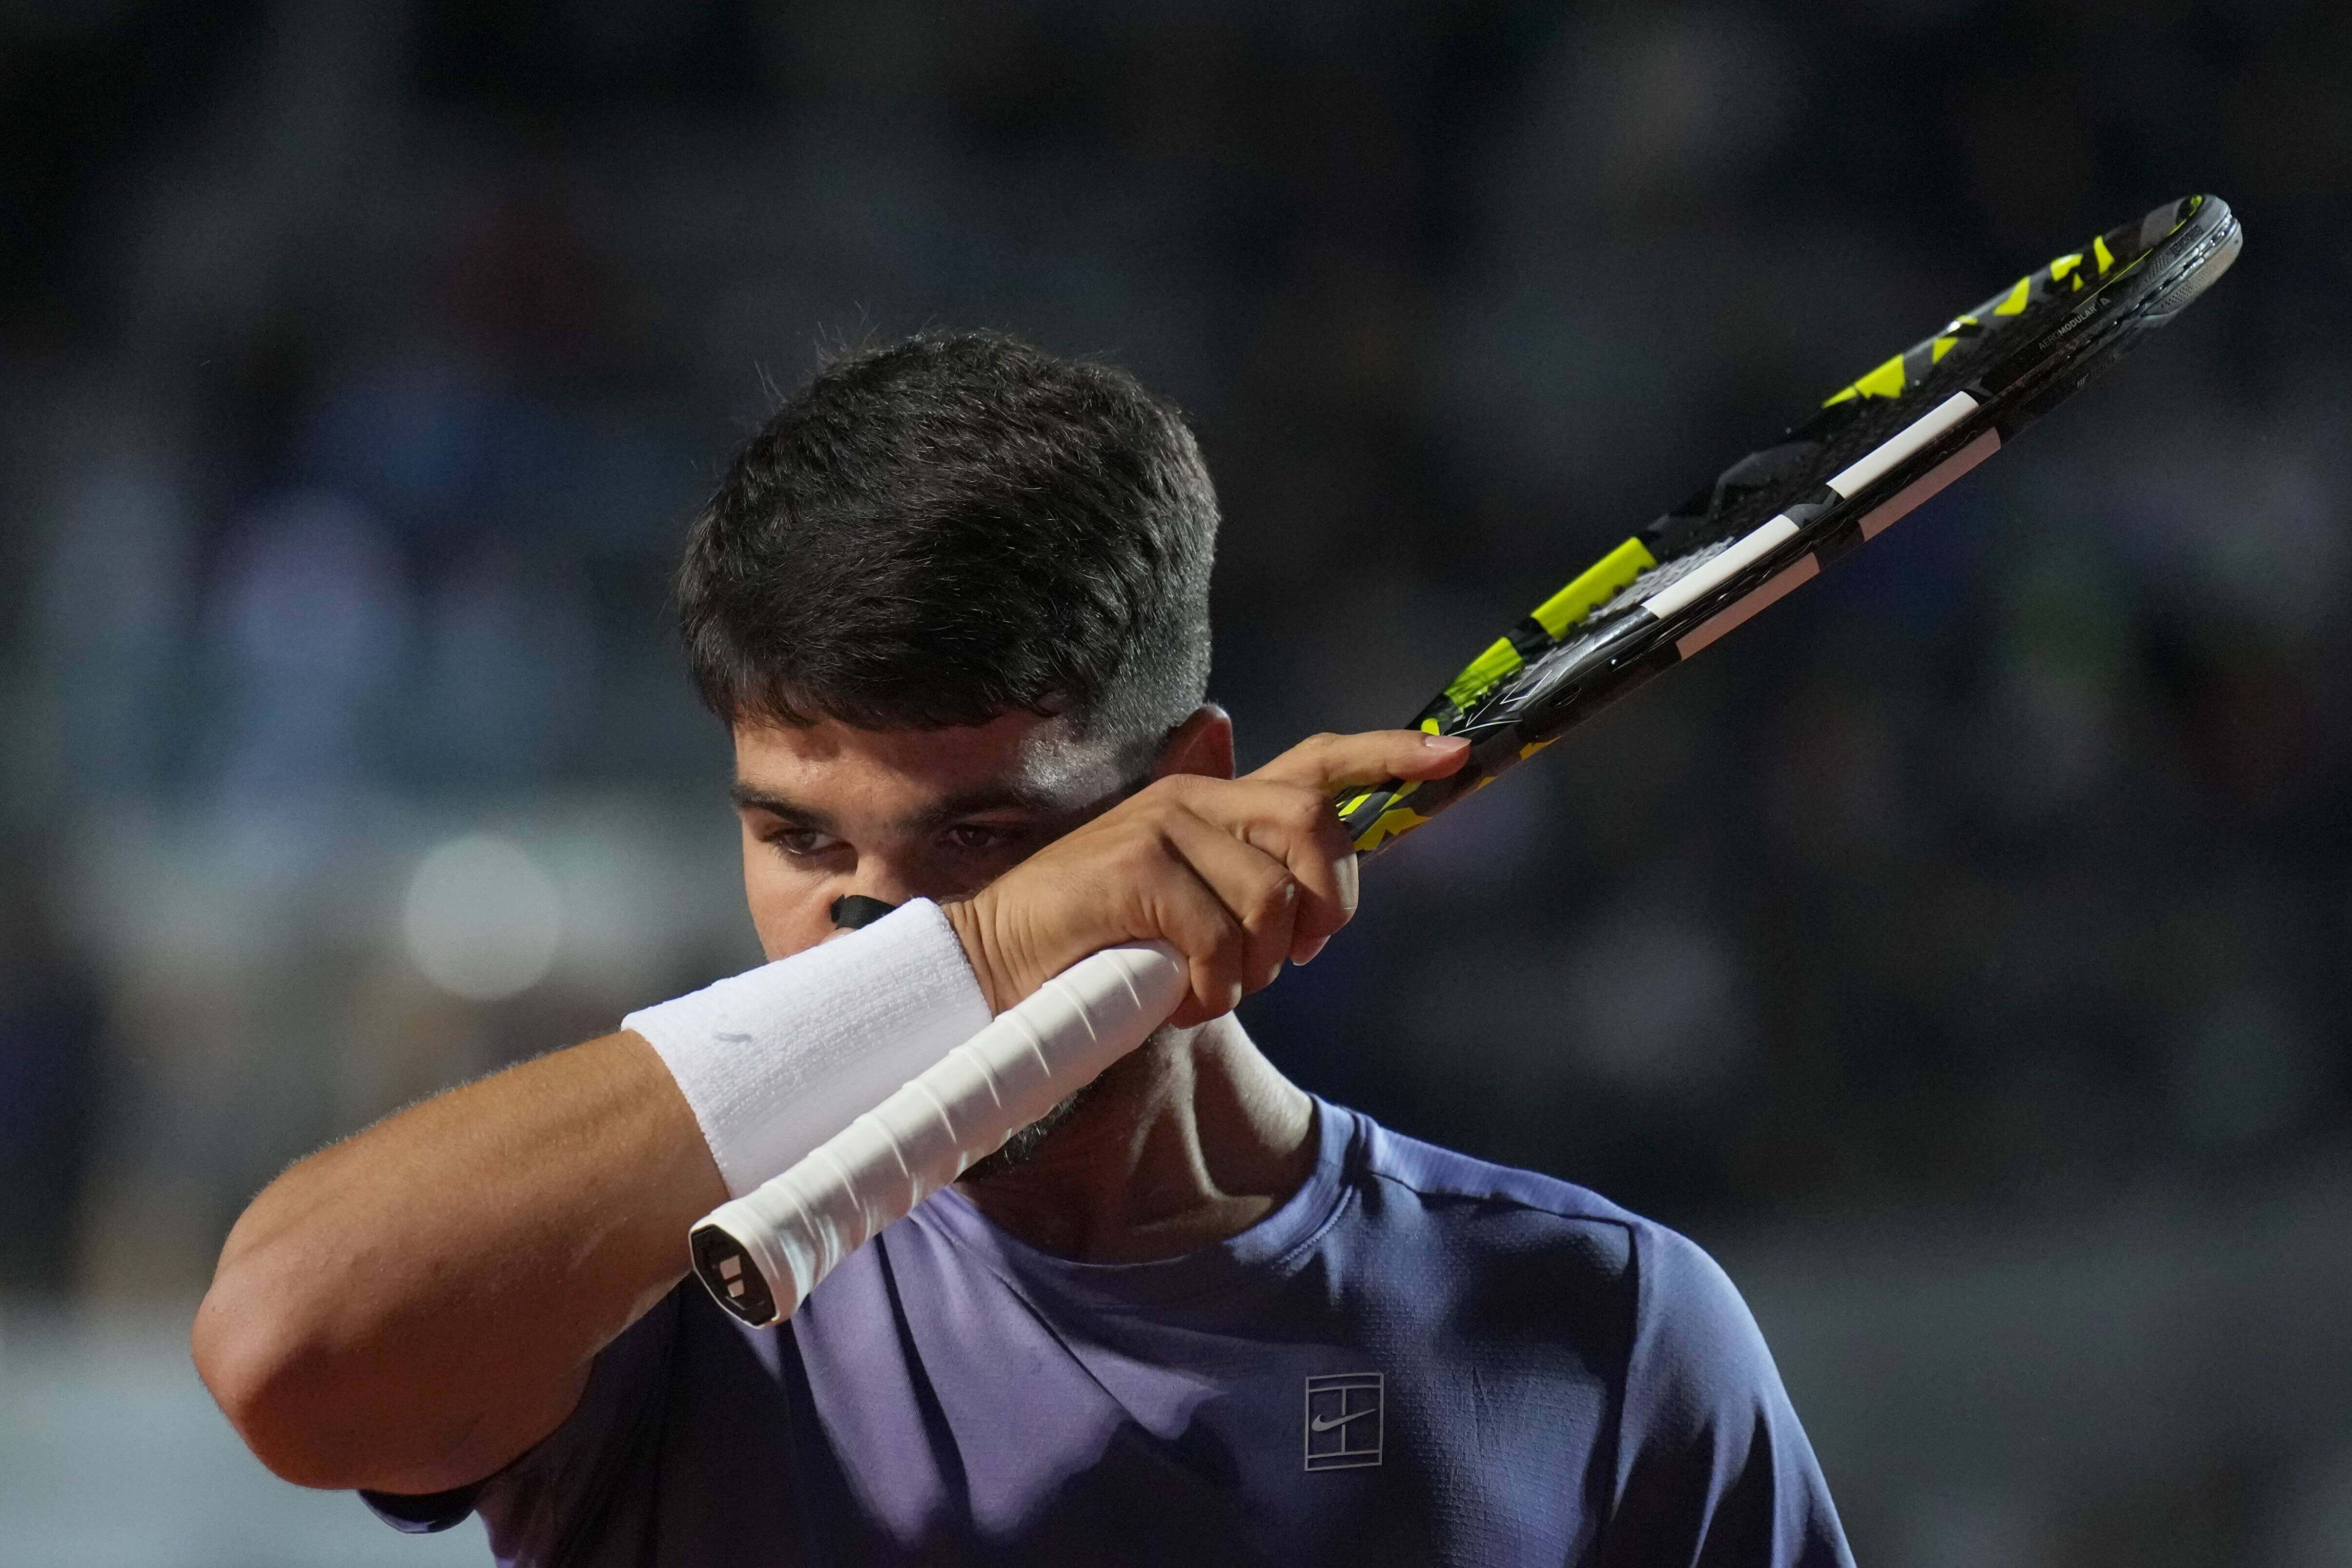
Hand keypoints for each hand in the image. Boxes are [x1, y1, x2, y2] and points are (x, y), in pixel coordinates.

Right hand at [943, 729, 1469, 1026]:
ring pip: (1270, 900)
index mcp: (1212, 801)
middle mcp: (1192, 799)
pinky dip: (1211, 989)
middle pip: (1313, 827)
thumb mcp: (1187, 912)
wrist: (999, 965)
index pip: (1315, 762)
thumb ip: (1246, 890)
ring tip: (1208, 987)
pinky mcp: (1134, 870)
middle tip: (1301, 956)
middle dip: (1329, 902)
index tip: (1451, 757)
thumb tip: (1312, 902)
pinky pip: (1219, 939)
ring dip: (1254, 968)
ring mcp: (1161, 827)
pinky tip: (1180, 1000)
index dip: (1387, 755)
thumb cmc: (1101, 946)